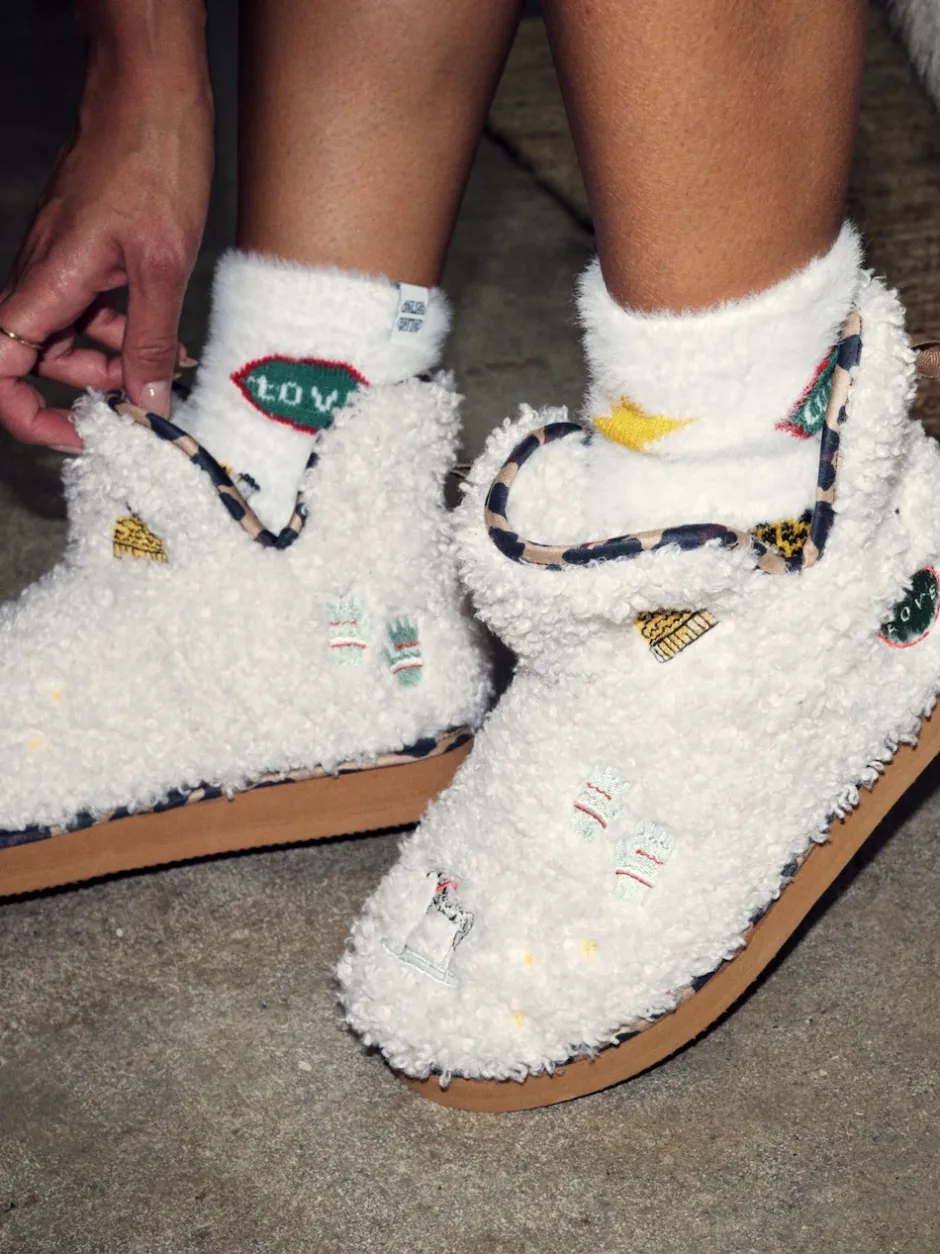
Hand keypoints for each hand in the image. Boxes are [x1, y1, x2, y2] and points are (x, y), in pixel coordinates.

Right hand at [0, 65, 212, 449]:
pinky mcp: (84, 255)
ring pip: (73, 337)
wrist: (151, 91)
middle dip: (93, 384)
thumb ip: (150, 339)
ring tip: (169, 356)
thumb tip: (146, 403)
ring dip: (117, 356)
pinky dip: (125, 328)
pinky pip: (92, 309)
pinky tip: (165, 330)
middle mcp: (42, 277)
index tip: (73, 434)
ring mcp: (61, 265)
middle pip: (43, 359)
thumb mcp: (164, 265)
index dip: (23, 413)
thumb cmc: (152, 160)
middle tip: (150, 387)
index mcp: (47, 282)